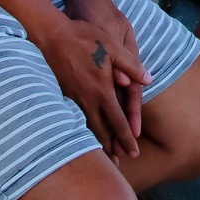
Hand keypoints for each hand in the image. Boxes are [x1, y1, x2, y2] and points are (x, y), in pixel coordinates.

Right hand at [32, 15, 146, 158]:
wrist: (51, 35)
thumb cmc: (84, 38)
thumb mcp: (114, 47)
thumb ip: (132, 66)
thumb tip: (149, 80)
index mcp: (102, 91)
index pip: (118, 122)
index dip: (126, 139)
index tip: (134, 153)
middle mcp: (87, 100)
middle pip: (101, 131)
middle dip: (111, 148)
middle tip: (118, 164)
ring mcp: (73, 98)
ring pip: (86, 126)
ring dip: (96, 142)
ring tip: (102, 155)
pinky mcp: (62, 93)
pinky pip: (74, 118)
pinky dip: (81, 129)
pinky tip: (82, 132)